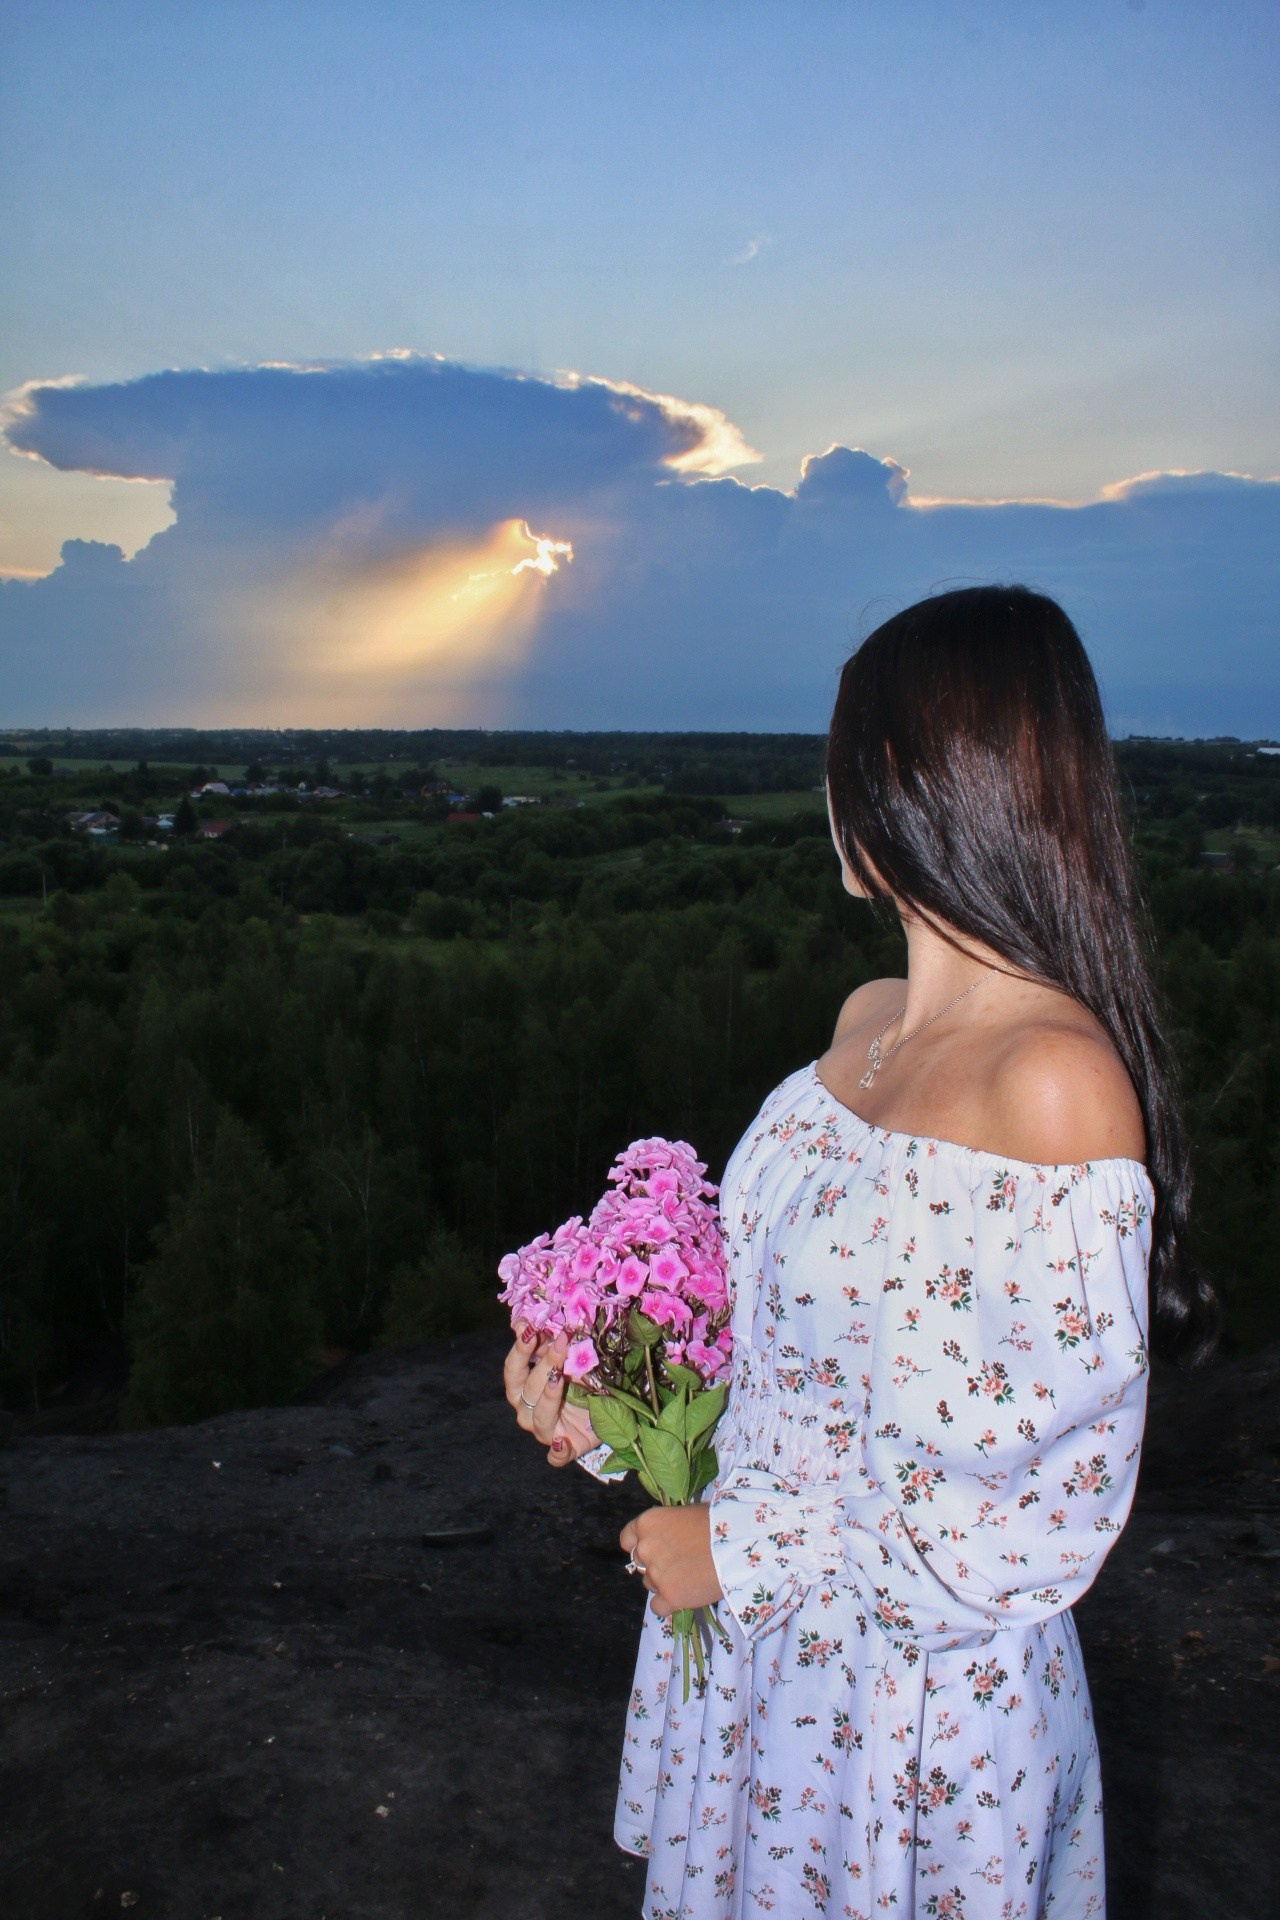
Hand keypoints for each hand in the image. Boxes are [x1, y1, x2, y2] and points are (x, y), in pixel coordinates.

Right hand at [502, 1326, 597, 1468]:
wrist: (605, 1414)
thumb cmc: (580, 1383)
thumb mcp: (569, 1360)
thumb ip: (554, 1344)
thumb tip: (539, 1320)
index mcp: (522, 1388)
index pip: (513, 1368)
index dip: (520, 1348)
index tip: (530, 1327)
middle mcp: (527, 1410)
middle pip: (526, 1388)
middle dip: (544, 1363)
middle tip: (561, 1341)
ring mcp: (543, 1432)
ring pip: (539, 1416)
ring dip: (549, 1395)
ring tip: (560, 1378)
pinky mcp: (563, 1451)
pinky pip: (555, 1456)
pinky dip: (557, 1451)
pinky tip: (562, 1442)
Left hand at [619, 1504, 722, 1617]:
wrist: (738, 1545)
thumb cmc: (718, 1523)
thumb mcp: (686, 1515)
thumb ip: (668, 1530)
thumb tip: (668, 1539)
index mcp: (647, 1523)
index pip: (627, 1539)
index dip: (640, 1545)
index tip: (655, 1549)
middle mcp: (645, 1548)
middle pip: (640, 1563)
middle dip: (655, 1565)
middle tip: (680, 1564)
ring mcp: (656, 1574)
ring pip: (650, 1585)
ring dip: (664, 1584)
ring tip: (689, 1578)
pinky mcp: (669, 1597)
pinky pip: (657, 1607)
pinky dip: (669, 1604)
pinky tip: (686, 1595)